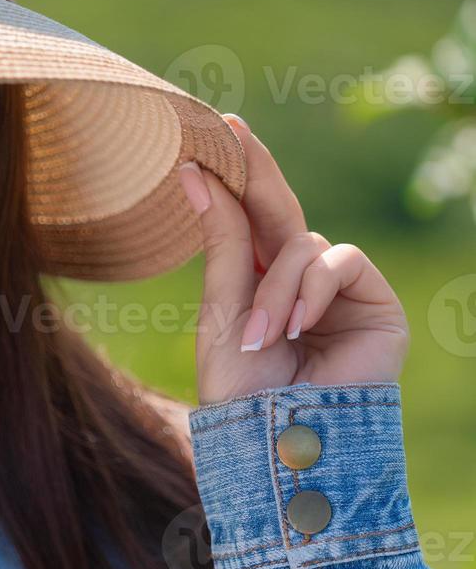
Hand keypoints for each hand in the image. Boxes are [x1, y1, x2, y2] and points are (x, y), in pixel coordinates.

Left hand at [181, 115, 408, 406]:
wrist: (280, 440)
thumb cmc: (242, 387)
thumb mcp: (221, 309)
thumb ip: (223, 242)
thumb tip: (193, 173)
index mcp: (257, 282)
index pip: (250, 217)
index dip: (238, 175)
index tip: (216, 128)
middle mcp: (298, 281)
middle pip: (280, 210)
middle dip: (257, 173)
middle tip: (233, 131)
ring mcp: (339, 291)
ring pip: (302, 244)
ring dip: (274, 288)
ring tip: (259, 337)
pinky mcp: (375, 304)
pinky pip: (338, 261)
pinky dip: (311, 290)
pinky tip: (296, 329)